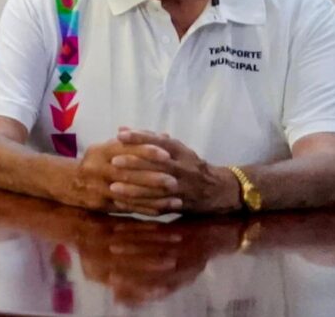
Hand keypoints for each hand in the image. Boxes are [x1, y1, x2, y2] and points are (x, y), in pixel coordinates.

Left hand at [106, 129, 242, 215]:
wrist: (221, 190)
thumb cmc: (191, 165)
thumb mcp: (176, 149)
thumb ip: (149, 140)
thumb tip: (120, 129)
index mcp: (181, 152)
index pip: (160, 142)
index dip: (140, 138)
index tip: (120, 135)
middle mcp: (183, 169)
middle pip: (159, 165)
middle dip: (136, 163)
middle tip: (113, 161)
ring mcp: (182, 188)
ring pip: (158, 189)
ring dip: (135, 189)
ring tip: (113, 187)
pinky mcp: (180, 205)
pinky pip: (158, 206)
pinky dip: (140, 205)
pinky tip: (122, 204)